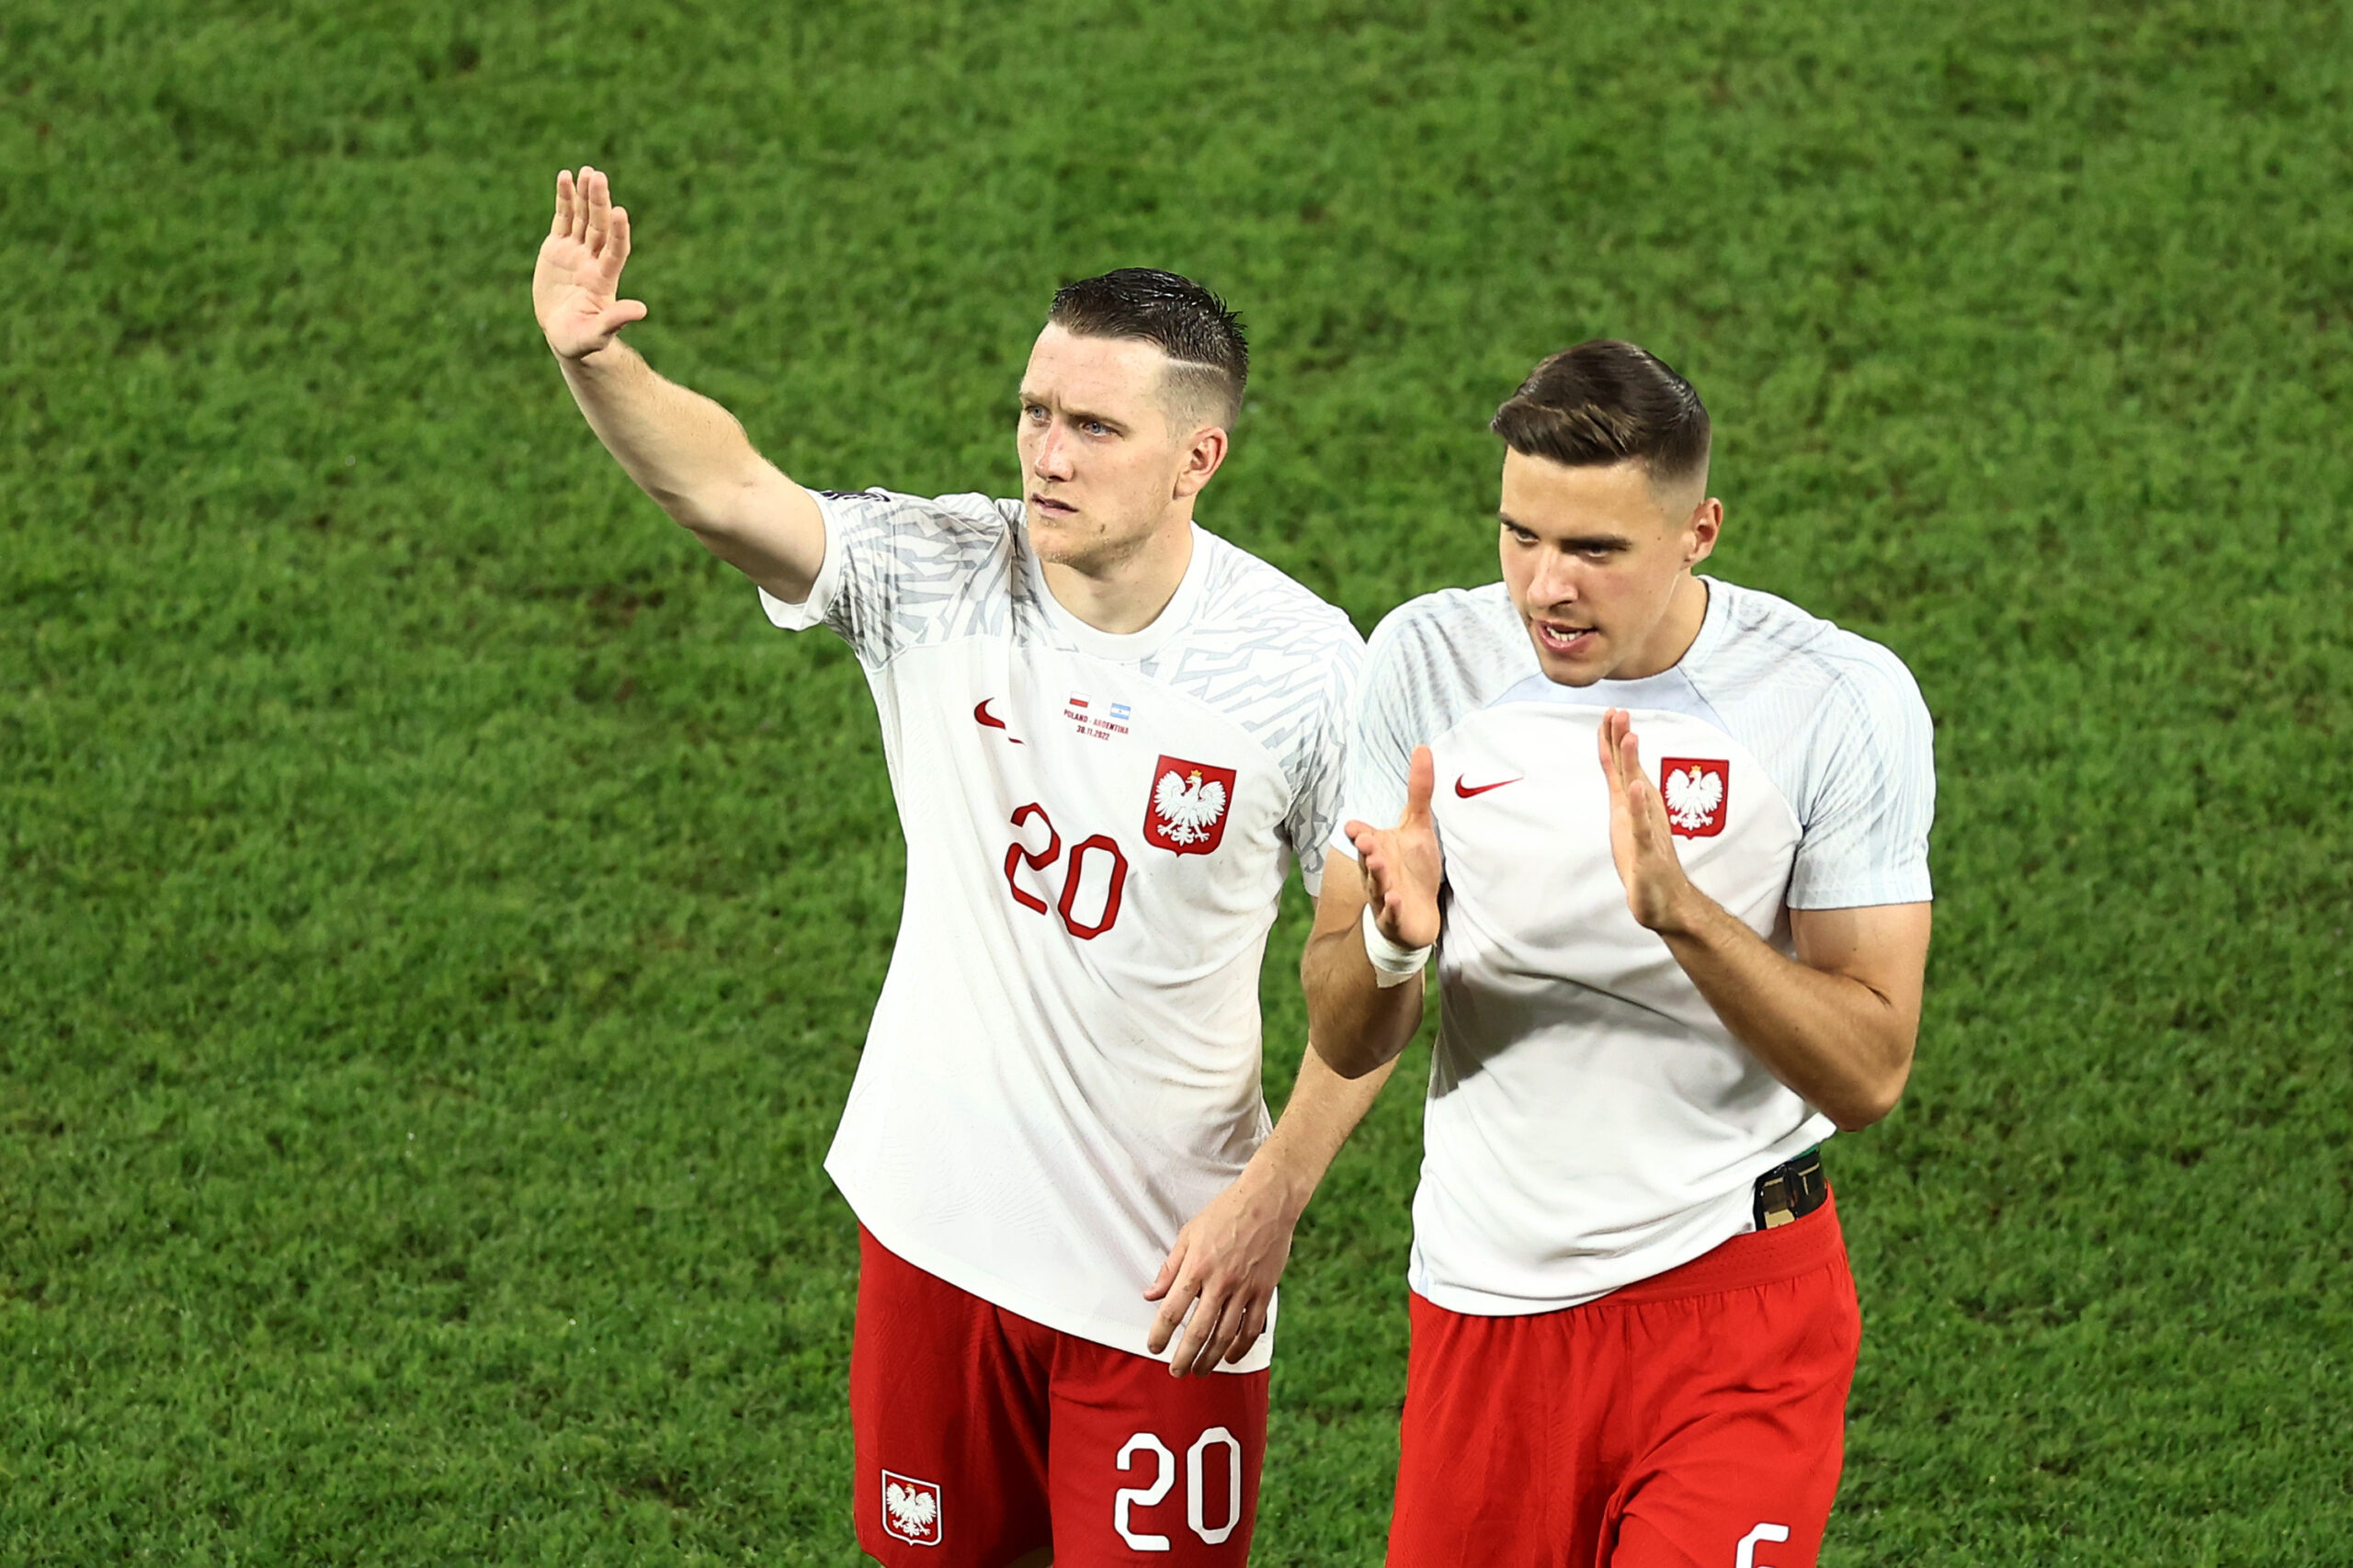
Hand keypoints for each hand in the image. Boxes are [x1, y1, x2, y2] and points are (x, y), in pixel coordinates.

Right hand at [533, 166, 648, 360]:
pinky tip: (565, 176)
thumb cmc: (582, 341)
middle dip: (598, 202)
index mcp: (604, 279)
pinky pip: (563, 218)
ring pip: (582, 217)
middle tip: (598, 176)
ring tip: (586, 171)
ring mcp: (576, 252)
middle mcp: (593, 260)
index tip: (620, 212)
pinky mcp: (558, 248)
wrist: (565, 335)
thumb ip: (615, 321)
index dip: (618, 232)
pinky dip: (564, 198)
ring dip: (584, 195)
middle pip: (599, 226)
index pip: (615, 250)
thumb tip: (642, 310)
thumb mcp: (596, 334)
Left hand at [1144, 1167, 1299, 1377]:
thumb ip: (1170, 1268)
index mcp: (1196, 1266)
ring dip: (1211, 1358)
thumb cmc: (1225, 1213)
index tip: (1154, 1348)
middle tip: (1176, 1372)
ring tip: (1200, 1371)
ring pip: (1225, 1335)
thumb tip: (1151, 1294)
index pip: (1172, 1309)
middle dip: (1184, 1357)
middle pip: (1198, 1331)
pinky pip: (1251, 1327)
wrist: (1267, 1201)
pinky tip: (1230, 1356)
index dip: (1160, 1334)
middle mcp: (1220, 1281)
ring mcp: (1244, 1288)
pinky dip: (1241, 1347)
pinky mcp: (1264, 1290)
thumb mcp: (1189, 1234)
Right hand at [1343, 745, 1442, 948]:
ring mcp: (1384, 896)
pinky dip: (1392, 909)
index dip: (1361, 834)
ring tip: (1380, 867)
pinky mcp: (1394, 919)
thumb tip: (1423, 748)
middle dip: (1367, 853)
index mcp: (1379, 850)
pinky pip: (1390, 915)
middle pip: (1368, 861)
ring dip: (1377, 877)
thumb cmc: (1412, 868)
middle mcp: (1377, 872)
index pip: (1365, 840)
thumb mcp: (1418, 828)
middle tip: (1367, 841)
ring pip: (1377, 887)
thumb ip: (1419, 791)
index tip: (1356, 827)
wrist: (1414, 915)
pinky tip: (1395, 900)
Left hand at [1598, 708, 1695, 932]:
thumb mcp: (1628, 823)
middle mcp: (1642, 810)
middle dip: (1623, 739)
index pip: (1620, 766)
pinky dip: (1639, 807)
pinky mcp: (1647, 851)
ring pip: (1638, 791)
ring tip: (1629, 737)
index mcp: (1634, 803)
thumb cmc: (1645, 860)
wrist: (1664, 899)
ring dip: (1633, 764)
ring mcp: (1646, 828)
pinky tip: (1636, 790)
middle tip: (1619, 711)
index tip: (1610, 712)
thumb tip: (1623, 775)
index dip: (1613, 740)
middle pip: (1629, 769)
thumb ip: (1626, 798)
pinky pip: (1642, 826)